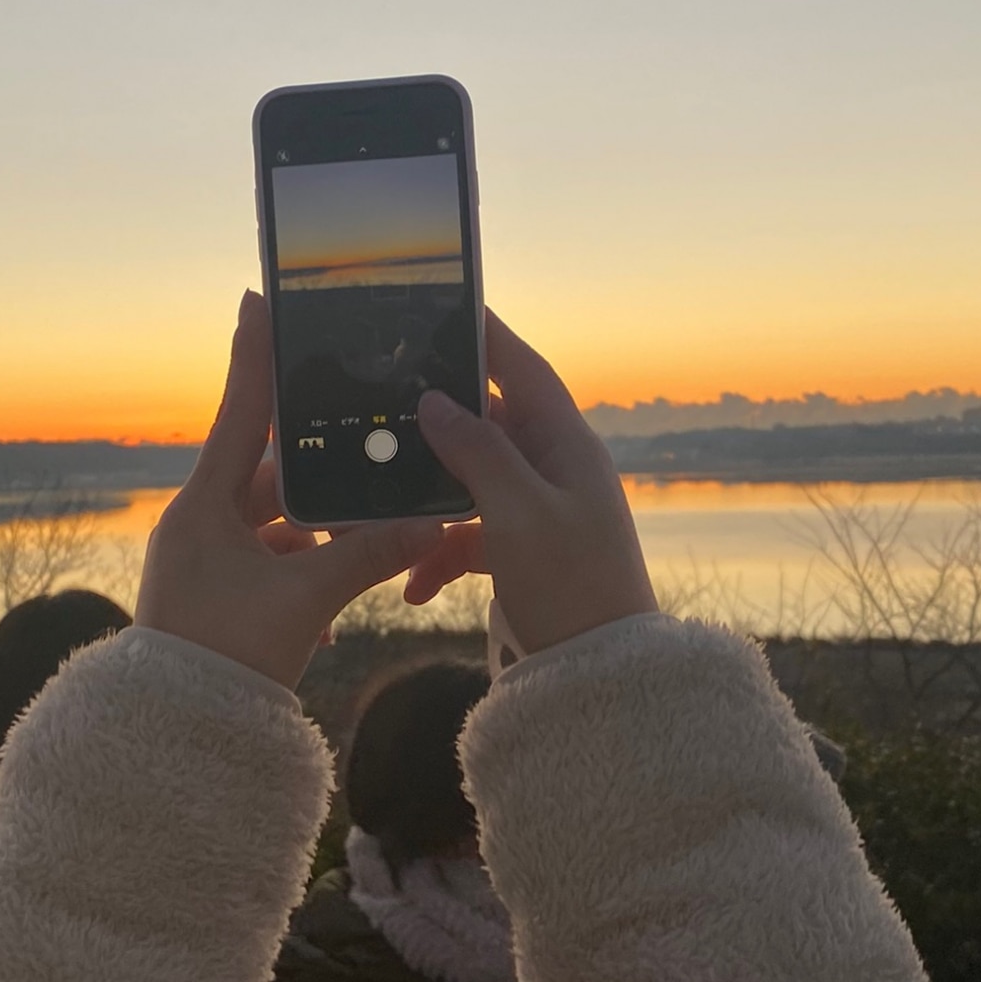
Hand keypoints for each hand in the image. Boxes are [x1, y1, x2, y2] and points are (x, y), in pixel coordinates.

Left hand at [136, 291, 444, 689]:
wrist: (178, 733)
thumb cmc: (225, 658)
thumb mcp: (304, 601)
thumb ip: (369, 556)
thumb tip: (432, 524)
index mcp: (204, 507)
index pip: (240, 413)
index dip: (254, 357)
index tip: (259, 300)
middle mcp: (198, 524)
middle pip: (271, 476)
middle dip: (322, 476)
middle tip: (367, 453)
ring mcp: (204, 561)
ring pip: (275, 525)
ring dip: (320, 533)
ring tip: (366, 538)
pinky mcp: (217, 596)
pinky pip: (270, 563)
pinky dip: (306, 569)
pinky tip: (340, 588)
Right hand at [407, 311, 656, 654]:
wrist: (599, 676)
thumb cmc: (572, 587)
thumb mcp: (518, 513)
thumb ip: (476, 451)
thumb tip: (436, 400)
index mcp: (567, 446)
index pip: (523, 369)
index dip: (486, 335)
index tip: (444, 305)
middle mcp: (556, 469)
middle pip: (487, 425)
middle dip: (435, 427)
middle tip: (381, 411)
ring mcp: (541, 511)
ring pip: (470, 483)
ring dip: (428, 503)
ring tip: (382, 513)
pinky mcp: (527, 552)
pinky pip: (473, 537)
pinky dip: (441, 555)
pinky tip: (413, 586)